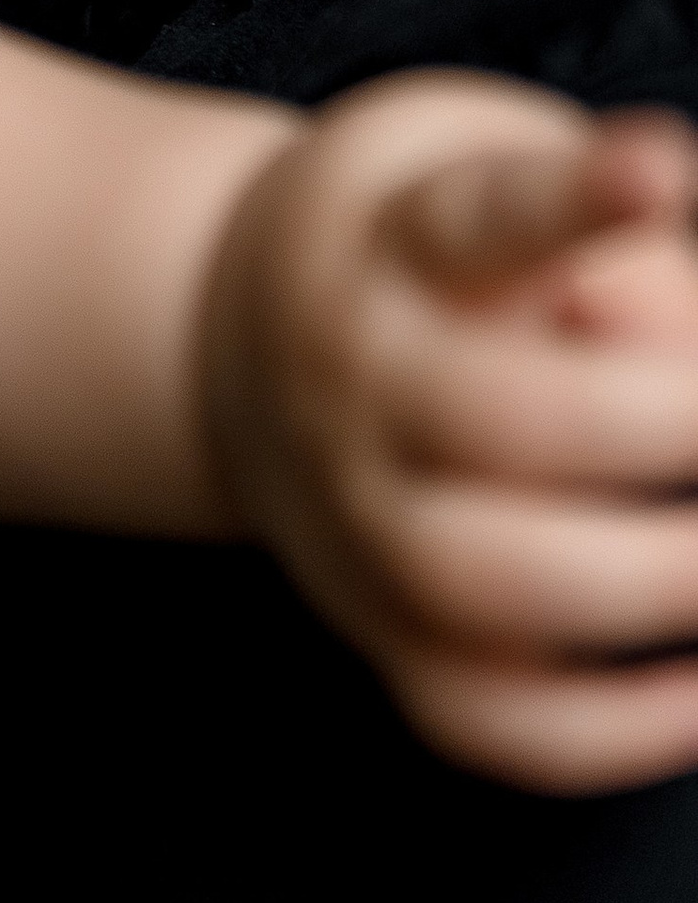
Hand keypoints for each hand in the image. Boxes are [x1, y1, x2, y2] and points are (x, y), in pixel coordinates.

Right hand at [201, 76, 697, 791]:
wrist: (247, 341)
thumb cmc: (424, 246)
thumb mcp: (487, 168)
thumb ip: (603, 240)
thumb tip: (671, 348)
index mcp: (393, 242)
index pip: (478, 219)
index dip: (577, 199)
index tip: (658, 169)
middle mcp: (357, 380)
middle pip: (487, 413)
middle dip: (660, 422)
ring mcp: (358, 515)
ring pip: (472, 580)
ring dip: (643, 579)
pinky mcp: (384, 629)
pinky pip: (482, 717)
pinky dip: (604, 734)